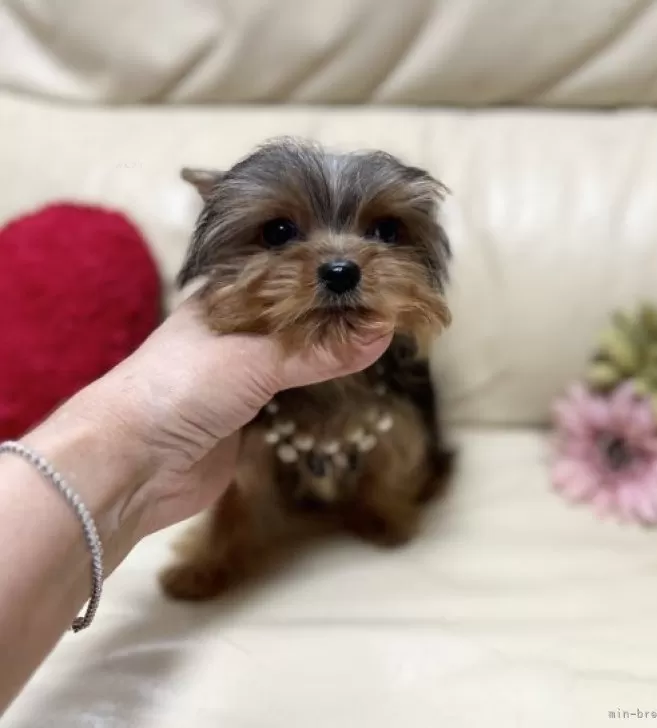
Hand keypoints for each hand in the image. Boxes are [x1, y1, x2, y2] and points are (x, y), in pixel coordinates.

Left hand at [73, 297, 391, 539]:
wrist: (132, 464)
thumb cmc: (183, 387)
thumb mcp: (256, 358)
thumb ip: (319, 349)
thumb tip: (384, 332)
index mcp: (229, 295)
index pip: (293, 272)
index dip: (333, 272)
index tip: (380, 273)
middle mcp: (239, 327)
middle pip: (300, 313)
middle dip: (340, 313)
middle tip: (393, 308)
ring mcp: (243, 370)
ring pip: (300, 352)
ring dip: (334, 351)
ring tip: (386, 338)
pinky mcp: (251, 411)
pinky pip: (296, 390)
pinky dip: (324, 385)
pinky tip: (357, 377)